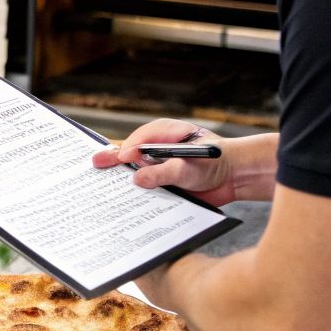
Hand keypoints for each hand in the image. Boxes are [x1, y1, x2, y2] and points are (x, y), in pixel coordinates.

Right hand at [93, 118, 236, 205]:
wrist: (235, 177)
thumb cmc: (217, 162)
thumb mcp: (190, 168)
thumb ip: (164, 172)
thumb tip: (137, 179)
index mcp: (166, 133)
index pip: (141, 138)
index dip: (129, 149)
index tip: (121, 159)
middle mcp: (160, 146)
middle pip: (131, 151)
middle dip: (113, 158)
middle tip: (95, 163)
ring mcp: (160, 163)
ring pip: (135, 169)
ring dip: (120, 176)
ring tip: (98, 180)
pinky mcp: (163, 180)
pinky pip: (144, 184)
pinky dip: (132, 190)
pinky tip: (119, 198)